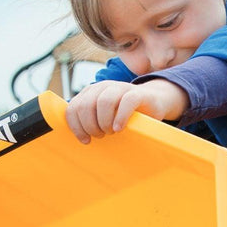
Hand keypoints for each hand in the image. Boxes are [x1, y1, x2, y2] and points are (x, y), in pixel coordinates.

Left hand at [65, 79, 189, 143]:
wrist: (152, 102)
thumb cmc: (125, 114)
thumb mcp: (104, 115)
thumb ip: (89, 120)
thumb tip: (78, 138)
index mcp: (91, 92)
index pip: (73, 108)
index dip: (76, 127)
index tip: (86, 140)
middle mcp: (102, 87)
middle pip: (86, 106)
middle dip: (90, 126)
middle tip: (100, 136)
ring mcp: (120, 88)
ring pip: (104, 102)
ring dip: (104, 122)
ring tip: (111, 132)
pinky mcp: (136, 93)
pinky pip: (126, 102)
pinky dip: (120, 118)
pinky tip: (120, 128)